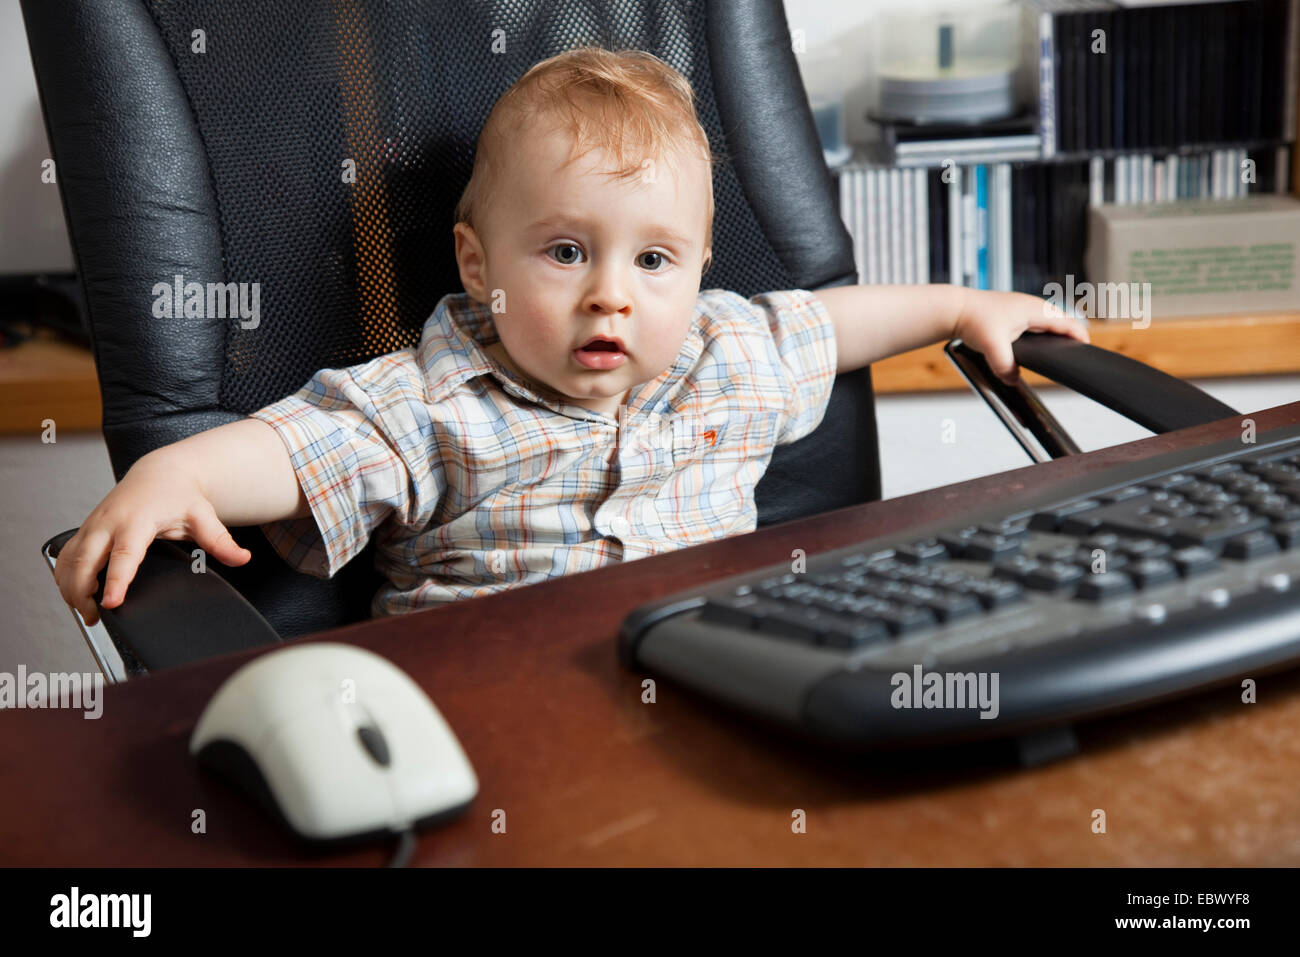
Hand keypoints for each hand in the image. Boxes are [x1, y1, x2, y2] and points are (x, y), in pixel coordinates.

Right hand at [54, 452, 251, 626]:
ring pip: (67, 560)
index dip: (115, 580)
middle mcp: (109, 522)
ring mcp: (93, 525)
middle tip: (95, 616)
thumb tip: (243, 558)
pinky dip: (64, 576)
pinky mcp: (85, 529)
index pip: (123, 556)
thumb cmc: (180, 496)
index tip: (110, 603)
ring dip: (69, 587)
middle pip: (84, 561)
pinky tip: (75, 594)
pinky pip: (64, 555)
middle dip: (82, 592)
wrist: (160, 473)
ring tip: (86, 612)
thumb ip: (221, 541)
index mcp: (137, 521)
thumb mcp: (204, 517)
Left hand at [953, 289, 1090, 385]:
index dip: (1079, 337)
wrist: (953, 309)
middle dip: (1069, 337)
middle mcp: (1031, 307)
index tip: (1087, 351)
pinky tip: (1034, 348)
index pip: (1067, 322)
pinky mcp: (1012, 315)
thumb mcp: (991, 346)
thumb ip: (1005, 365)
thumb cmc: (972, 318)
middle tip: (1075, 356)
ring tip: (1059, 352)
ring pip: (1047, 323)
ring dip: (1055, 335)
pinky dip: (1040, 335)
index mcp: (1035, 310)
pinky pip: (1035, 325)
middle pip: (1061, 322)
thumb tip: (1013, 380)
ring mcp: (1022, 309)